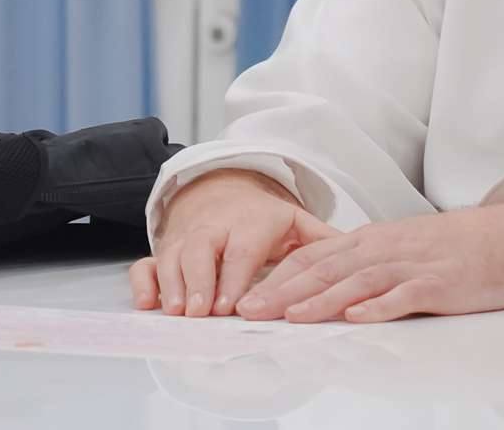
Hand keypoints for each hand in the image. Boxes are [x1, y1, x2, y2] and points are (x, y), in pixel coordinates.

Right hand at [130, 168, 338, 316]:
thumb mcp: (294, 221)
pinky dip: (144, 283)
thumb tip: (359, 258)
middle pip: (201, 250)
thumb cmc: (261, 218)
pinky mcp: (166, 250)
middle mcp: (214, 229)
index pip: (241, 249)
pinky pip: (146, 264)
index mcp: (248, 223)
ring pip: (173, 257)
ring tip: (179, 312)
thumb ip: (322, 240)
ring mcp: (186, 240)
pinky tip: (148, 304)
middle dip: (200, 281)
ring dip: (173, 285)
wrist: (222, 191)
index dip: (234, 276)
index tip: (232, 304)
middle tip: (202, 311)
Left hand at [235, 198, 503, 323]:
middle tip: (250, 311)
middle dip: (285, 291)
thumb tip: (316, 292)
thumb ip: (360, 267)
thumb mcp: (398, 249)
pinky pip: (406, 295)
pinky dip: (380, 306)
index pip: (314, 256)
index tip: (246, 297)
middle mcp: (385, 248)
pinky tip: (358, 317)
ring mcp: (412, 264)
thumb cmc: (450, 249)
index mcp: (371, 240)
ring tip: (291, 316)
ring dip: (322, 299)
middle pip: (326, 268)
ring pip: (359, 281)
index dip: (278, 277)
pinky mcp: (440, 284)